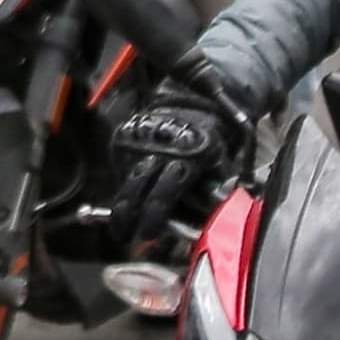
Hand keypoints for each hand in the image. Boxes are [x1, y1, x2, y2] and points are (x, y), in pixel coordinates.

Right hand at [108, 72, 241, 261]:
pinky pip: (120, 166)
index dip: (154, 217)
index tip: (148, 234)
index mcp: (187, 159)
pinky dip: (124, 182)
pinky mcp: (125, 136)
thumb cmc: (208, 143)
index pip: (165, 193)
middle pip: (137, 188)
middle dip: (127, 216)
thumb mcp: (218, 167)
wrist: (192, 105)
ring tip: (120, 223)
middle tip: (123, 235)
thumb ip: (209, 195)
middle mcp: (160, 149)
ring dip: (123, 203)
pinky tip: (129, 194)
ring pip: (125, 179)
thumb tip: (200, 226)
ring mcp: (139, 141)